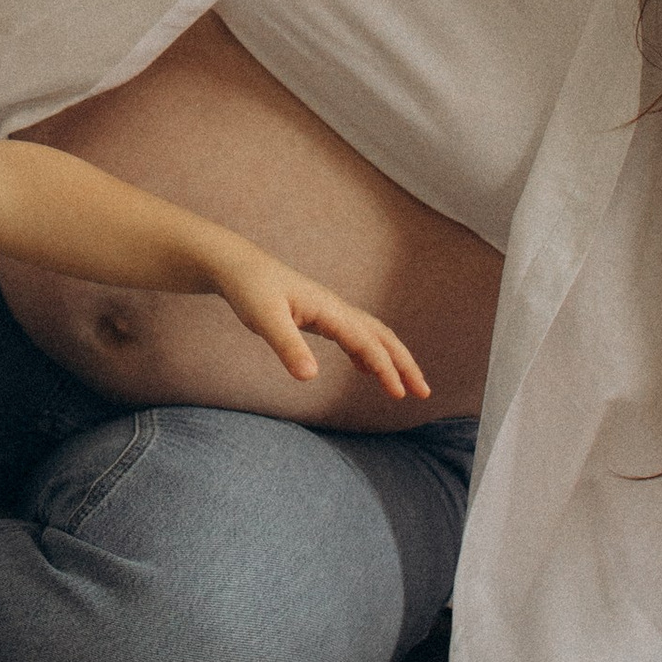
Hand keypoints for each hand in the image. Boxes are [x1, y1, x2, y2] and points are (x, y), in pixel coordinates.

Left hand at [214, 243, 430, 401]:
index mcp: (329, 309)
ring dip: (392, 359)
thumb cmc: (249, 290)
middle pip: (381, 336)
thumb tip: (311, 378)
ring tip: (407, 386)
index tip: (399, 394)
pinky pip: (354, 336)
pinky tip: (366, 371)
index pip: (366, 342)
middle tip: (424, 392)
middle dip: (404, 363)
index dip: (385, 368)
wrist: (237, 267)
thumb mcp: (264, 320)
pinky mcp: (320, 316)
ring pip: (372, 335)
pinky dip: (368, 353)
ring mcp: (330, 311)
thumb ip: (288, 347)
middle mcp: (336, 309)